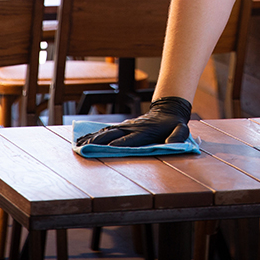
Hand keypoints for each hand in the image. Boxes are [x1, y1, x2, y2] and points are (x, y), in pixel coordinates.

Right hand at [74, 96, 191, 147]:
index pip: (129, 139)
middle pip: (113, 135)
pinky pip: (106, 130)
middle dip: (98, 142)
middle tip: (84, 149)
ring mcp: (126, 126)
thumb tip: (174, 144)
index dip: (118, 144)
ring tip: (78, 145)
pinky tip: (82, 139)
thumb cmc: (174, 125)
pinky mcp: (122, 126)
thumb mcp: (181, 130)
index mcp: (145, 132)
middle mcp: (132, 128)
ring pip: (106, 132)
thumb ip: (178, 136)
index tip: (106, 149)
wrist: (168, 110)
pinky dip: (93, 134)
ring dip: (92, 138)